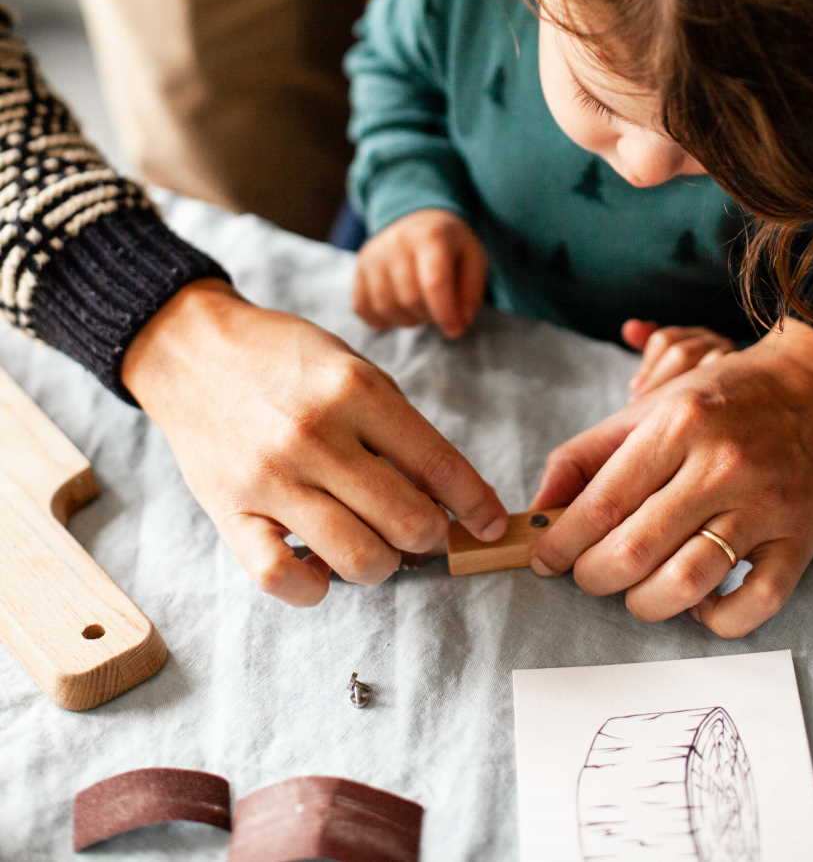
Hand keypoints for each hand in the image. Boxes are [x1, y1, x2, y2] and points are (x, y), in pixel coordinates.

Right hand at [122, 279, 506, 605]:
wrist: (193, 351)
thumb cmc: (284, 359)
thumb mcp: (352, 366)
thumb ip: (396, 426)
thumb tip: (447, 495)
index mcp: (355, 390)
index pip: (438, 464)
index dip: (476, 504)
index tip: (491, 525)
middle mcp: (316, 435)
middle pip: (407, 521)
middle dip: (432, 536)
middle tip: (425, 530)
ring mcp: (271, 478)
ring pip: (359, 559)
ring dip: (383, 564)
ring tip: (377, 545)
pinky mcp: (230, 512)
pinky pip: (281, 578)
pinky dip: (313, 588)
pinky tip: (321, 569)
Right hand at [353, 209, 487, 338]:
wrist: (415, 221)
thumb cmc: (449, 246)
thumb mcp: (473, 258)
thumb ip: (471, 292)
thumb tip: (459, 324)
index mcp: (430, 236)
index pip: (434, 283)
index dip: (446, 314)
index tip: (455, 330)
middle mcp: (396, 242)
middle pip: (410, 299)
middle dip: (429, 315)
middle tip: (439, 310)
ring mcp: (372, 256)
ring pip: (386, 308)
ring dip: (408, 319)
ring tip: (421, 307)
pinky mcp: (357, 271)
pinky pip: (364, 309)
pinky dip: (383, 319)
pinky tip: (399, 308)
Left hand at [529, 318, 812, 636]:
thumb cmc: (726, 399)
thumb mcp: (653, 405)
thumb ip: (589, 454)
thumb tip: (539, 507)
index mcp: (679, 424)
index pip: (603, 502)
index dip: (562, 542)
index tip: (545, 559)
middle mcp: (722, 465)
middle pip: (637, 549)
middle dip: (595, 576)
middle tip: (588, 576)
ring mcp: (765, 506)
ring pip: (689, 582)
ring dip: (646, 603)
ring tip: (636, 592)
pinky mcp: (801, 540)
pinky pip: (756, 603)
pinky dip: (718, 620)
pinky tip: (699, 606)